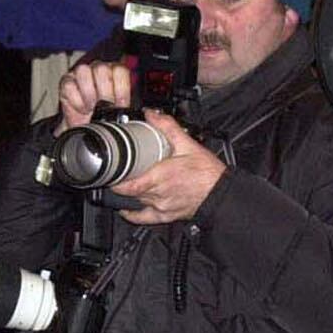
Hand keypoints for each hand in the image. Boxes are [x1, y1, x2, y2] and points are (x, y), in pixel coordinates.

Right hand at [56, 61, 132, 131]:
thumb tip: (150, 114)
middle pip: (102, 69)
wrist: (85, 129)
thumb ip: (133, 108)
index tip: (120, 104)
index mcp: (115, 73)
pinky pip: (69, 85)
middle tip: (104, 107)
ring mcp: (81, 74)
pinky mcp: (66, 82)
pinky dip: (76, 100)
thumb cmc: (104, 119)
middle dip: (104, 93)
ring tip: (92, 107)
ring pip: (84, 71)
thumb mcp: (122, 113)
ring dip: (89, 94)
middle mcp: (99, 69)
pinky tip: (81, 108)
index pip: (120, 70)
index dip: (121, 89)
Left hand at [109, 111, 226, 224]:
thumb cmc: (207, 172)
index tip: (110, 171)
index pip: (127, 185)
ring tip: (124, 183)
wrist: (221, 192)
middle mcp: (157, 194)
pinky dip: (132, 215)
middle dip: (121, 183)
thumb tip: (151, 114)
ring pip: (135, 202)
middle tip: (116, 172)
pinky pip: (144, 218)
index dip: (115, 180)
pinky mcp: (167, 215)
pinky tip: (125, 209)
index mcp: (159, 177)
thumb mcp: (188, 143)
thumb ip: (167, 127)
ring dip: (128, 194)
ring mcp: (161, 206)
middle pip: (129, 192)